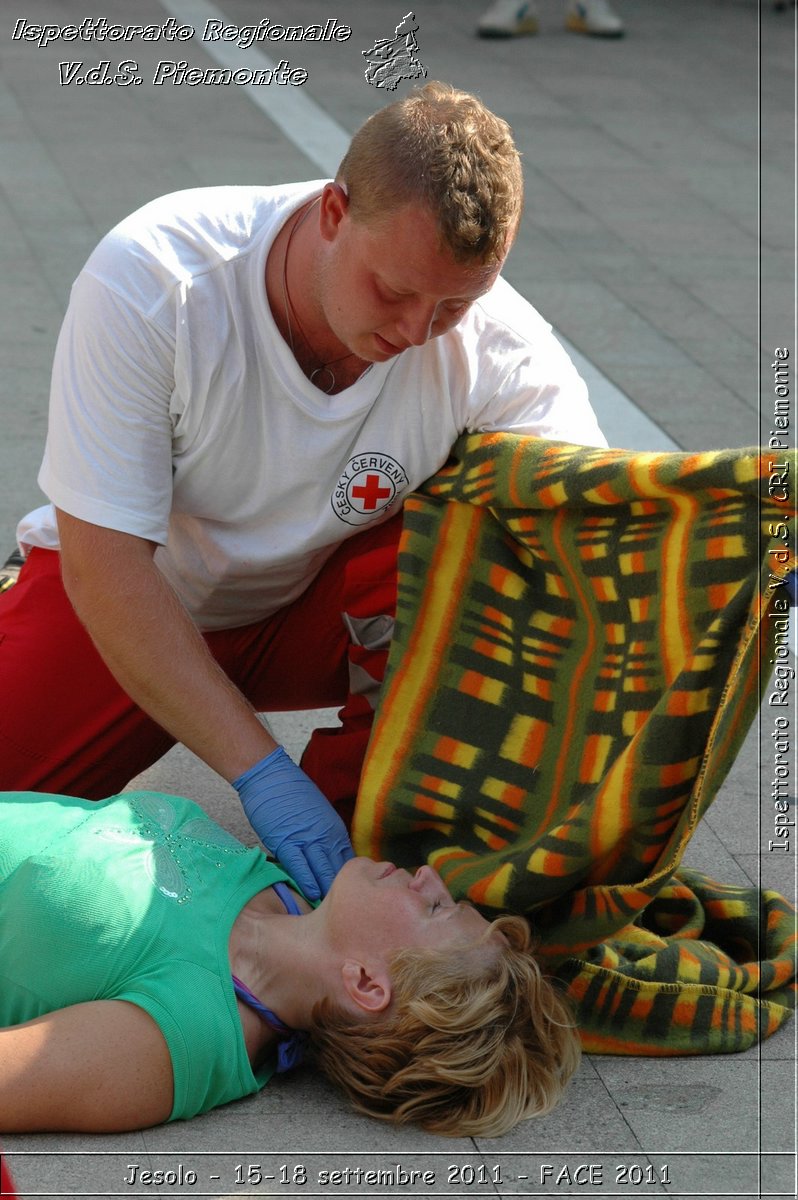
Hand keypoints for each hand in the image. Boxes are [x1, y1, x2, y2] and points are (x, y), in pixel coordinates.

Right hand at [233, 747, 353, 898]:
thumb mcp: (319, 815)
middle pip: (339, 869)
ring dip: (327, 890)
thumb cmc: (292, 793)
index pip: (347, 862)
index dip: (350, 881)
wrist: (270, 776)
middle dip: (343, 890)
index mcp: (335, 830)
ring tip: (331, 910)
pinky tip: (313, 893)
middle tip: (346, 910)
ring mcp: (307, 838)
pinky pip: (300, 865)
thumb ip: (326, 837)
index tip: (351, 897)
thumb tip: (330, 858)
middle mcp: (326, 835)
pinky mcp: (286, 841)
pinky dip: (307, 880)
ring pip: (323, 869)